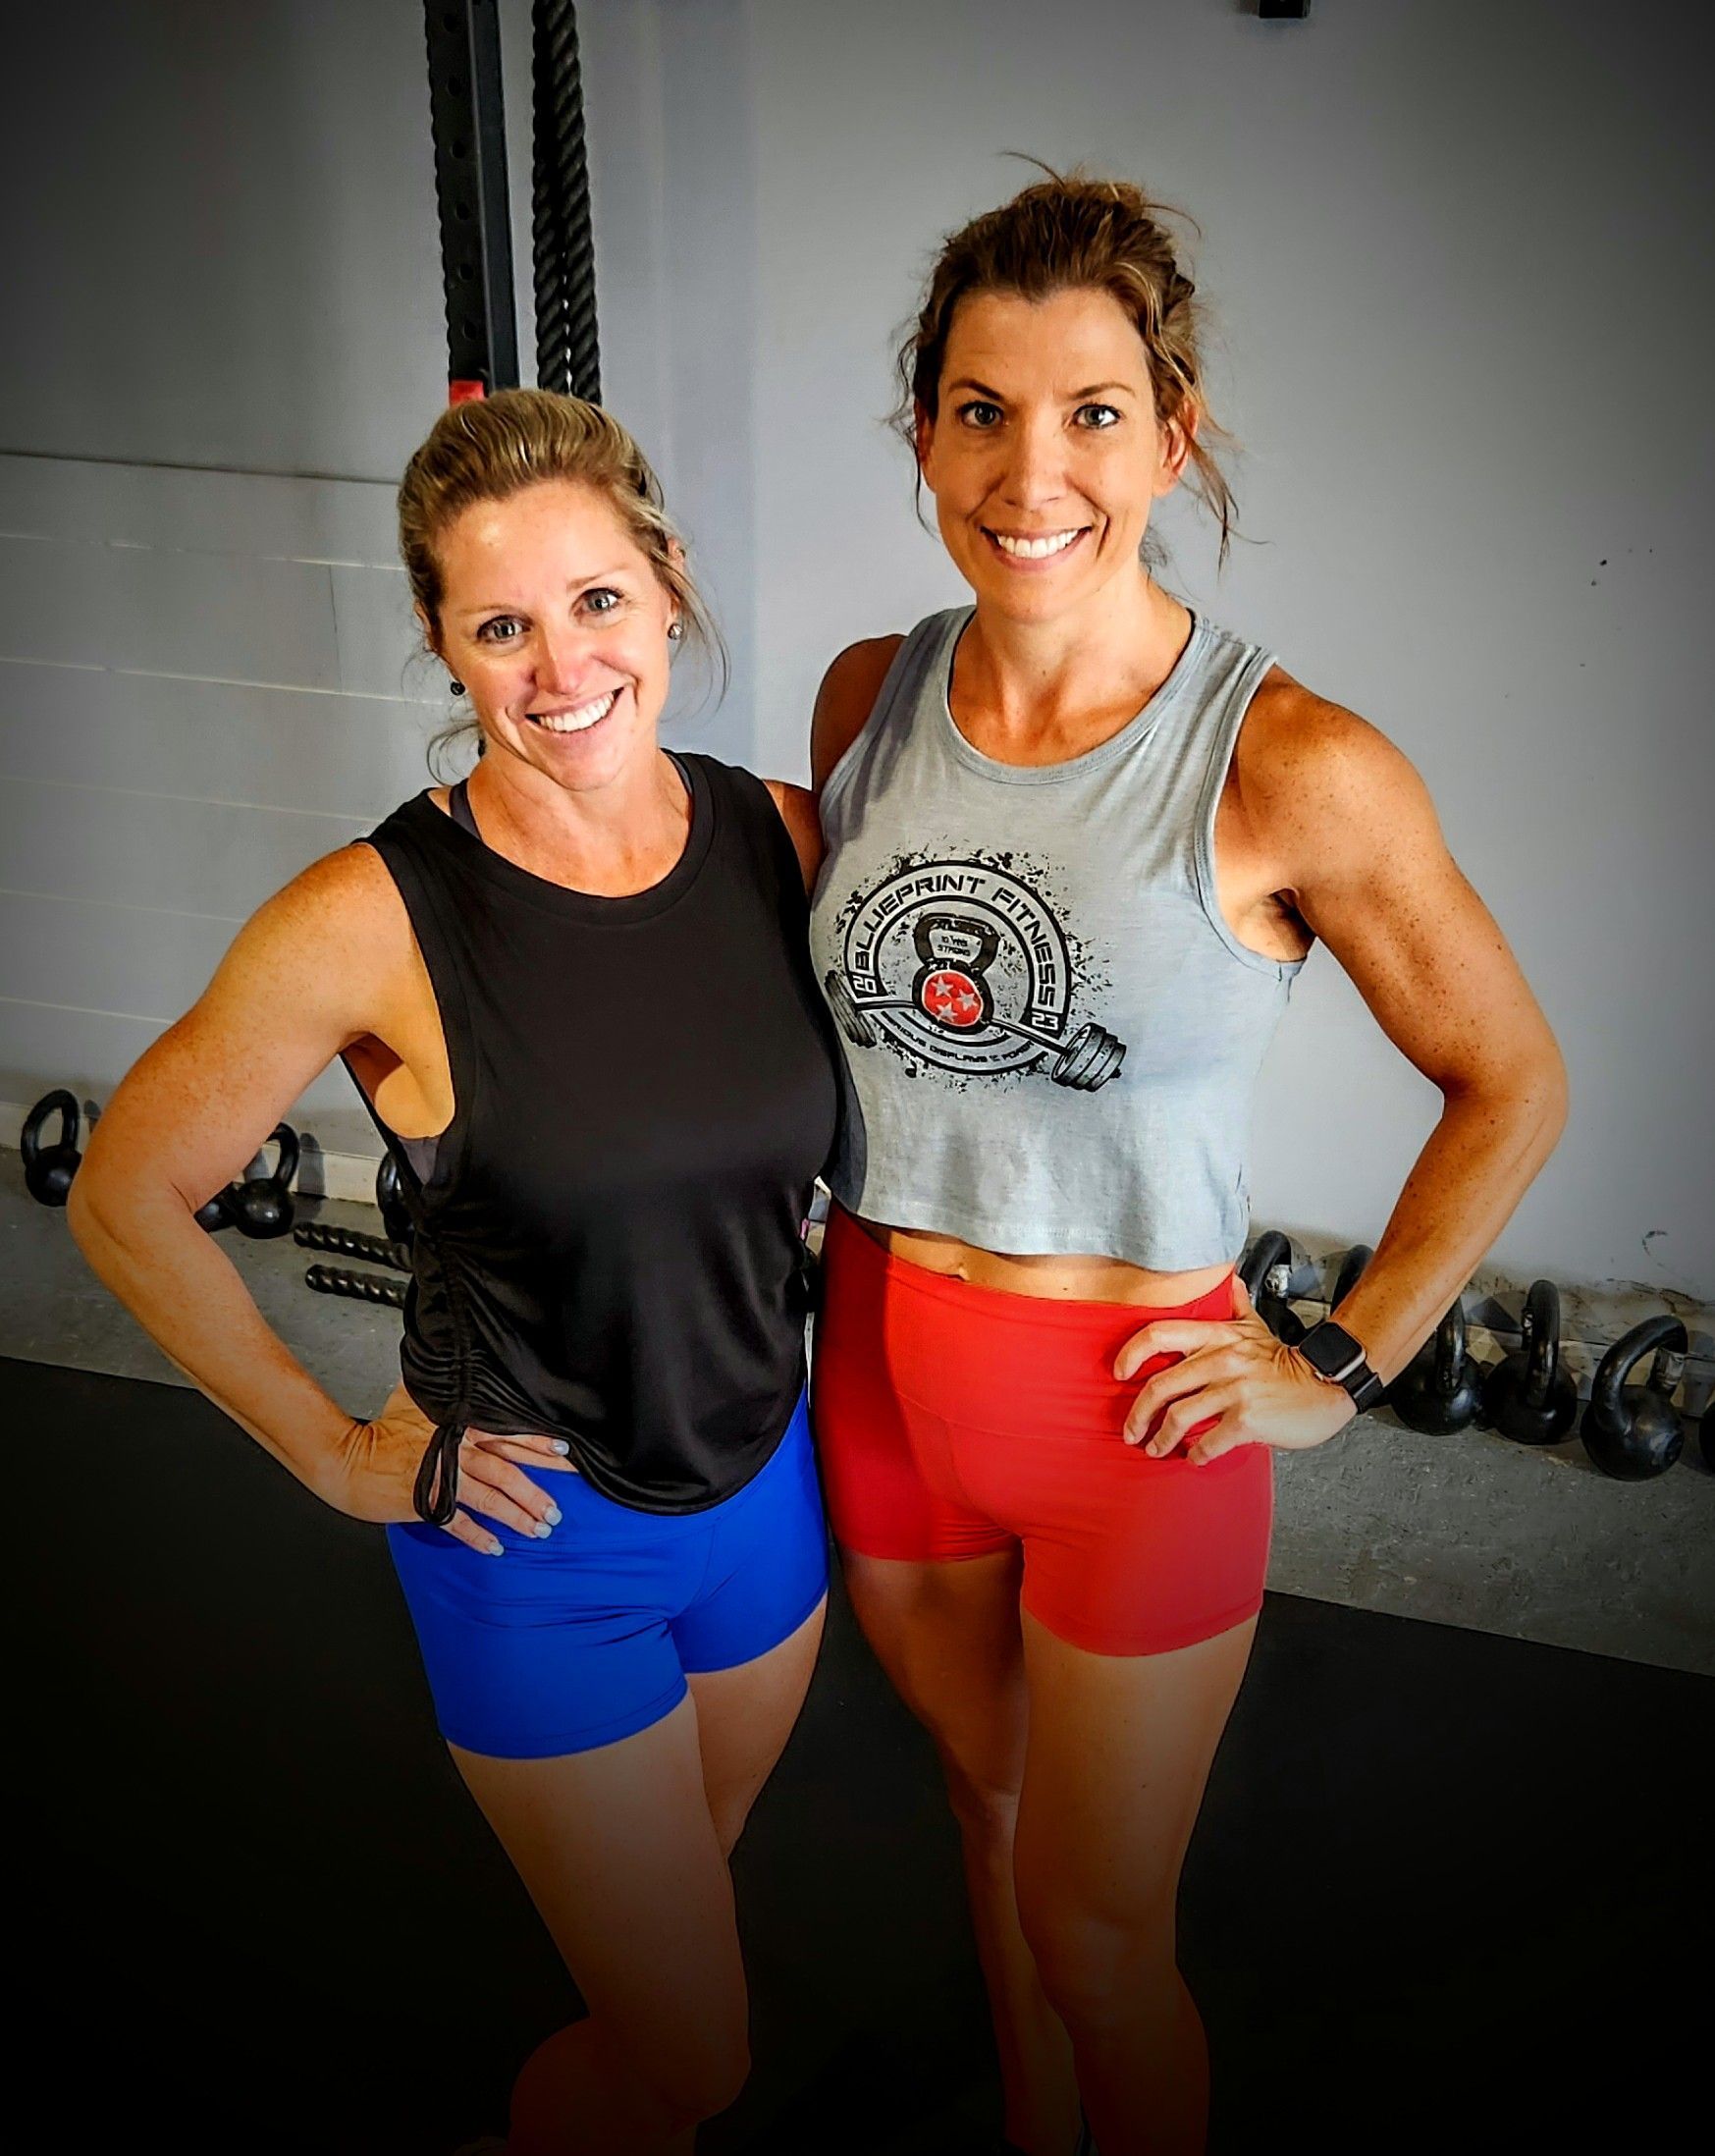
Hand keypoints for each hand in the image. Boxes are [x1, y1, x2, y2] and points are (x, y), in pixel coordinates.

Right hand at [322, 1383, 579, 1554]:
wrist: (349, 1460)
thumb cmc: (382, 1429)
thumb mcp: (415, 1396)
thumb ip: (446, 1389)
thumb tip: (462, 1365)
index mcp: (459, 1423)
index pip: (508, 1432)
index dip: (538, 1444)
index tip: (565, 1454)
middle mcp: (456, 1450)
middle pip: (507, 1468)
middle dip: (537, 1489)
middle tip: (559, 1507)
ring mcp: (443, 1478)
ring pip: (490, 1498)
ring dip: (517, 1515)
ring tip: (540, 1529)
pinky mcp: (427, 1502)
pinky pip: (459, 1523)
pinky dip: (478, 1537)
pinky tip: (497, 1548)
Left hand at [1114, 1276, 1355, 1465]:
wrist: (1325, 1383)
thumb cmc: (1286, 1361)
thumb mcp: (1257, 1326)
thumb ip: (1235, 1304)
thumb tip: (1227, 1279)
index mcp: (1217, 1336)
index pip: (1159, 1334)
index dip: (1131, 1353)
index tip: (1119, 1372)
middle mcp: (1221, 1360)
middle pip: (1161, 1386)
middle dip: (1138, 1414)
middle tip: (1132, 1430)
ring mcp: (1234, 1390)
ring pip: (1179, 1416)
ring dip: (1161, 1438)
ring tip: (1156, 1448)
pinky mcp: (1248, 1419)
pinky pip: (1210, 1441)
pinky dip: (1197, 1453)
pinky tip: (1194, 1456)